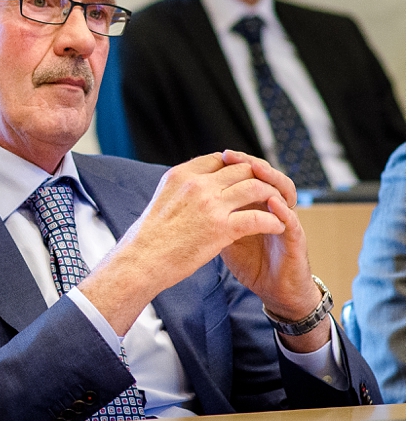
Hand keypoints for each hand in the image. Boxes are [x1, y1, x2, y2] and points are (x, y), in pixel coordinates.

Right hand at [82, 152, 290, 333]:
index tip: (242, 180)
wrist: (141, 261)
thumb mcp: (162, 200)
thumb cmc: (149, 237)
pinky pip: (259, 218)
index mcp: (181, 175)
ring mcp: (211, 204)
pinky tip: (276, 227)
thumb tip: (197, 190)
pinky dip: (272, 222)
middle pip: (241, 169)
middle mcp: (197, 184)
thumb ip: (183, 190)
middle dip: (258, 179)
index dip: (235, 168)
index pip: (219, 160)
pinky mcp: (222, 228)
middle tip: (268, 192)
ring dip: (271, 196)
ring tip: (278, 207)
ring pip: (255, 187)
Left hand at [216, 150, 320, 324]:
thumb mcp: (224, 236)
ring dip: (270, 178)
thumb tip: (187, 202)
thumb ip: (212, 217)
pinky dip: (282, 210)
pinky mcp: (296, 240)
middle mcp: (272, 208)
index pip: (247, 176)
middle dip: (248, 163)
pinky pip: (291, 221)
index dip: (233, 165)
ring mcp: (286, 221)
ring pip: (284, 190)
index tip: (216, 155)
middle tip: (231, 154)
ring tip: (255, 168)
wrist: (274, 289)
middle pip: (265, 176)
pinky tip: (273, 202)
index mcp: (255, 204)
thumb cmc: (250, 262)